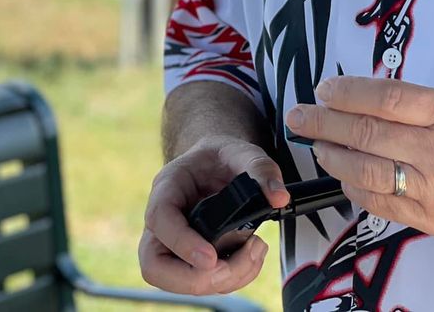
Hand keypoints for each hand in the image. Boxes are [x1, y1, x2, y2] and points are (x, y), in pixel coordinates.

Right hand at [139, 136, 290, 294]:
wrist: (218, 163)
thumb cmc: (220, 157)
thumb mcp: (241, 151)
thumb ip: (260, 168)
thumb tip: (278, 196)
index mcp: (168, 186)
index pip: (160, 219)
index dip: (181, 243)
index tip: (211, 257)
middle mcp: (164, 219)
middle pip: (155, 264)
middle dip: (196, 278)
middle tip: (230, 266)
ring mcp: (173, 242)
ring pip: (178, 280)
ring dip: (221, 279)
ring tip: (252, 253)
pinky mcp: (190, 258)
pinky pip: (200, 281)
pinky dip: (231, 279)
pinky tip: (250, 257)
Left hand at [285, 77, 433, 247]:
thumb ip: (419, 106)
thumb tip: (363, 100)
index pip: (385, 98)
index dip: (346, 93)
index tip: (323, 89)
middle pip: (367, 134)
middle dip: (323, 123)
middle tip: (299, 115)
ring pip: (366, 171)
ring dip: (332, 156)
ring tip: (316, 145)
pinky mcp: (433, 221)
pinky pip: (380, 202)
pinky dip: (354, 186)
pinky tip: (343, 174)